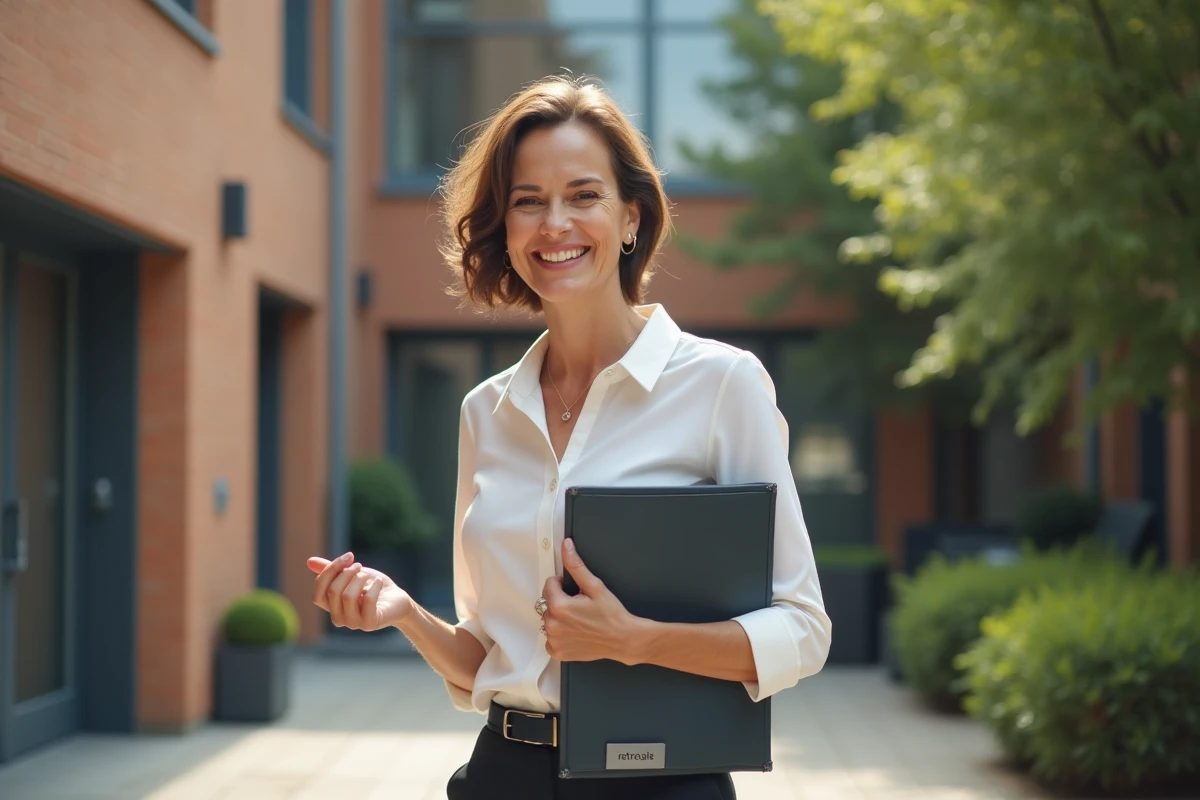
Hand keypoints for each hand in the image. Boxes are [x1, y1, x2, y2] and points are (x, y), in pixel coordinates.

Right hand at [307, 552, 413, 631]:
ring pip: (347, 596)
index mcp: (331, 607)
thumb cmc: (372, 587)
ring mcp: (353, 623)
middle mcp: (338, 618)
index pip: (318, 591)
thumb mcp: (351, 575)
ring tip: (368, 575)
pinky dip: (374, 586)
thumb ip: (332, 571)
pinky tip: (379, 582)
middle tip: (359, 566)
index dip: (329, 571)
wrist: (397, 600)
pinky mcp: (369, 623)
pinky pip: (367, 601)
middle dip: (346, 573)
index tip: (348, 556)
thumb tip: (309, 561)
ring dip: (359, 579)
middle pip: (332, 592)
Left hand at [541, 539, 641, 663]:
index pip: (549, 584)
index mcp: (558, 606)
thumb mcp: (595, 586)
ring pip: (548, 619)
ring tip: (579, 620)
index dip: (563, 585)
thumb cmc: (611, 614)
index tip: (577, 593)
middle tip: (580, 607)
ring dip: (559, 617)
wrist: (623, 639)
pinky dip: (560, 635)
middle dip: (560, 601)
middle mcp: (552, 624)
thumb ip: (576, 565)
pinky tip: (575, 632)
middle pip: (547, 602)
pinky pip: (550, 638)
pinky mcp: (557, 652)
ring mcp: (554, 640)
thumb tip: (566, 546)